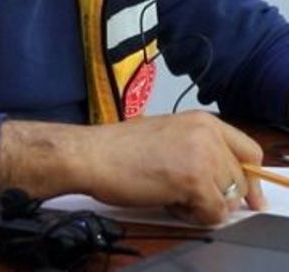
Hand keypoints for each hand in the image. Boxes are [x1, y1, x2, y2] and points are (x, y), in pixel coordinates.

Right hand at [83, 111, 265, 224]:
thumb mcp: (165, 135)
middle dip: (218, 195)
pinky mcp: (194, 181)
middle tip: (185, 196)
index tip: (242, 194)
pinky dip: (194, 217)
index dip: (247, 177)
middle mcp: (207, 134)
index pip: (249, 151)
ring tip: (171, 195)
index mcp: (202, 120)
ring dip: (203, 205)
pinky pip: (213, 214)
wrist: (89, 155)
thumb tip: (218, 177)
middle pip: (239, 179)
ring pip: (228, 198)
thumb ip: (196, 148)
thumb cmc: (116, 148)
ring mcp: (202, 156)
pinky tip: (168, 203)